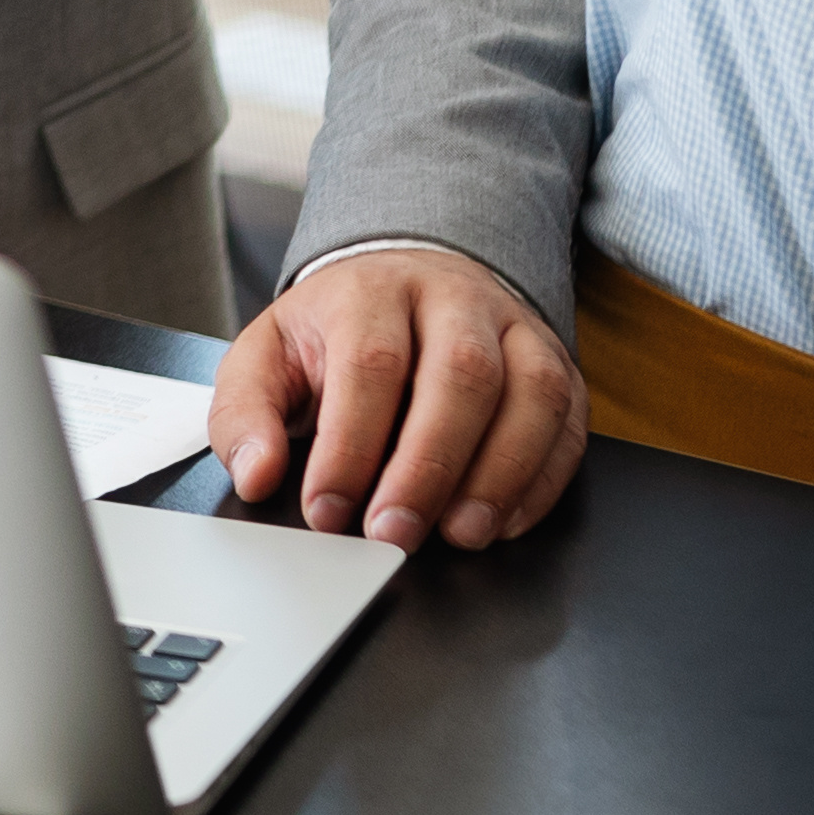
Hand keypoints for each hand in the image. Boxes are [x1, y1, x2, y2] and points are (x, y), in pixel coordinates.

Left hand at [210, 246, 585, 552]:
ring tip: (459, 534)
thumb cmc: (336, 333)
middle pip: (460, 375)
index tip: (328, 510)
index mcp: (371, 291)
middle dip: (428, 467)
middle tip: (395, 533)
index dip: (352, 445)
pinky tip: (505, 521)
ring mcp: (514, 328)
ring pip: (530, 393)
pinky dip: (542, 479)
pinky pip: (568, 421)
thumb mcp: (267, 357)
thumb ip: (246, 415)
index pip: (371, 363)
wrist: (406, 280)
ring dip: (499, 475)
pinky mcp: (556, 364)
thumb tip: (257, 473)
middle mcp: (452, 300)